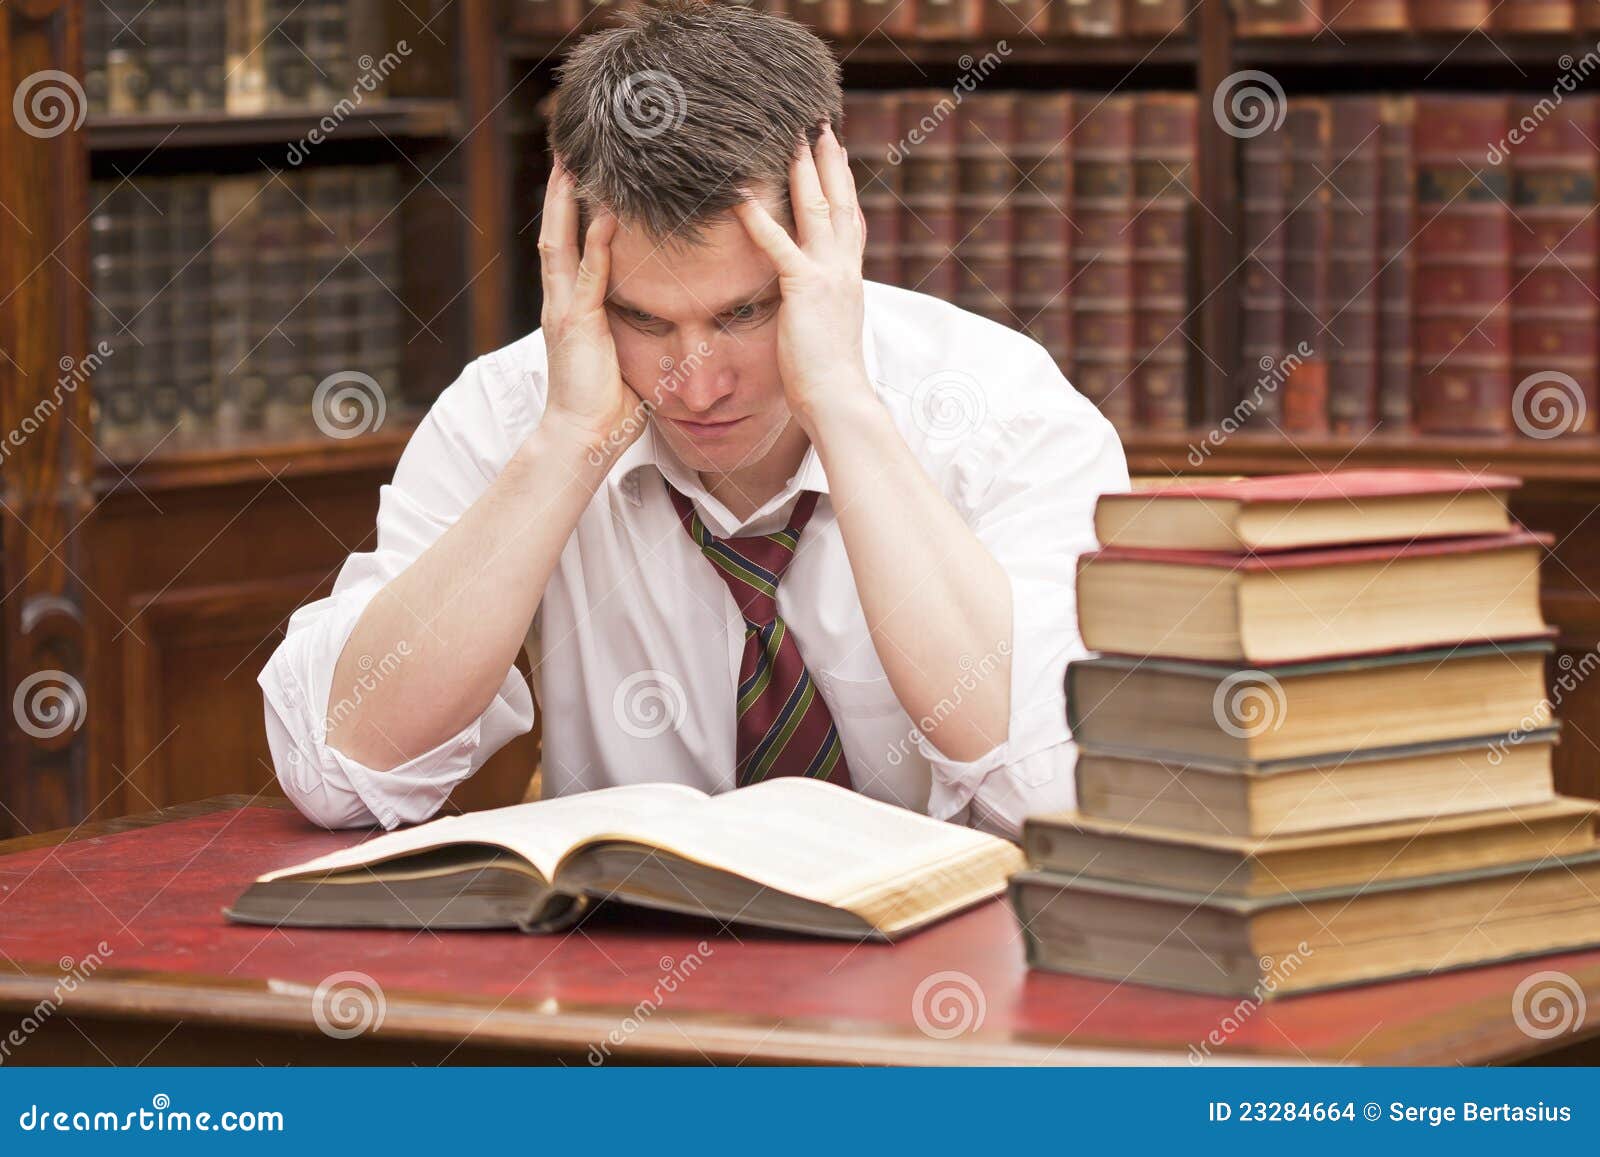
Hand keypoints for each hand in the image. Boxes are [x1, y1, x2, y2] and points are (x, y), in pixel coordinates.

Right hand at [536, 156, 645, 457]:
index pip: (570, 246)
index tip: (580, 178)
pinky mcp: (575, 324)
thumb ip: (632, 331)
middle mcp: (561, 301)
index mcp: (571, 307)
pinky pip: (587, 275)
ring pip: (560, 243)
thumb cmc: (606, 405)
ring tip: (572, 164)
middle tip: (567, 152)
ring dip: (565, 203)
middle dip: (559, 192)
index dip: (573, 211)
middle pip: (556, 232)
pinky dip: (595, 243)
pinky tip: (605, 214)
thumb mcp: (622, 357)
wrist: (583, 437)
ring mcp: (564, 310)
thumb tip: (665, 321)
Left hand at [733, 122, 875, 433]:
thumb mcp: (825, 328)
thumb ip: (818, 304)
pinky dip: (761, 220)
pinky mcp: (805, 290)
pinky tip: (743, 197)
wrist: (838, 398)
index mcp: (849, 278)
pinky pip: (780, 246)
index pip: (847, 219)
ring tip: (792, 137)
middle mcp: (844, 269)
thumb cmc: (827, 375)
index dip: (842, 183)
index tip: (835, 152)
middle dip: (829, 161)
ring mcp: (828, 276)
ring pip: (816, 210)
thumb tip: (810, 302)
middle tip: (819, 125)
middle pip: (838, 201)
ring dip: (803, 170)